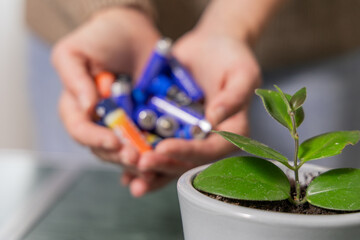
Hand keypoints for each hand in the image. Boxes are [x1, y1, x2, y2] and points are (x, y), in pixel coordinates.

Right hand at [52, 7, 159, 184]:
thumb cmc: (100, 38)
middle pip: (106, 148)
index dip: (95, 139)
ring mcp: (126, 125)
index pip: (81, 130)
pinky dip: (158, 152)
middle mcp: (101, 123)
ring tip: (152, 164)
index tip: (113, 141)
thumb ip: (75, 79)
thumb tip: (86, 108)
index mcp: (79, 109)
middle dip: (121, 155)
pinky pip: (152, 142)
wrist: (133, 31)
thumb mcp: (75, 53)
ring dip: (140, 161)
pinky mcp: (148, 123)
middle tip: (136, 158)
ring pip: (130, 151)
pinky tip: (166, 158)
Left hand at [125, 29, 260, 195]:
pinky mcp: (171, 127)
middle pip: (187, 160)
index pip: (211, 149)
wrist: (210, 45)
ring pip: (170, 159)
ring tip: (129, 175)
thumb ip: (234, 96)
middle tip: (141, 163)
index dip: (188, 152)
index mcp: (231, 132)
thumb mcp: (241, 72)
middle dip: (163, 165)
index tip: (164, 148)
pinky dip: (141, 155)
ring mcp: (188, 135)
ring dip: (150, 171)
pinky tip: (123, 165)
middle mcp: (208, 139)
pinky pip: (156, 144)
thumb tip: (215, 119)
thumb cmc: (231, 57)